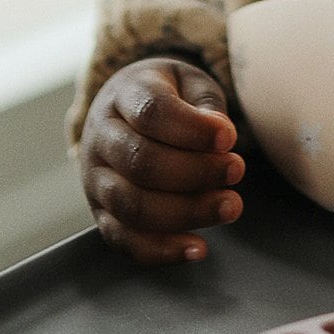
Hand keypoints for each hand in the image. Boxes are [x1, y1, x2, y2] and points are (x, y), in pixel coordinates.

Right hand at [79, 57, 243, 264]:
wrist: (127, 110)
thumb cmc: (170, 98)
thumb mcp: (190, 83)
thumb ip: (206, 105)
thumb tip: (220, 135)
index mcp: (124, 95)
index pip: (152, 112)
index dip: (192, 129)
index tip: (229, 138)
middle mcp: (101, 138)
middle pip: (141, 162)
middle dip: (195, 173)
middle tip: (237, 170)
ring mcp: (96, 179)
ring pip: (132, 205)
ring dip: (186, 212)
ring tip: (230, 207)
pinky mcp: (102, 214)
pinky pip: (124, 240)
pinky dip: (161, 250)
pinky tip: (198, 248)